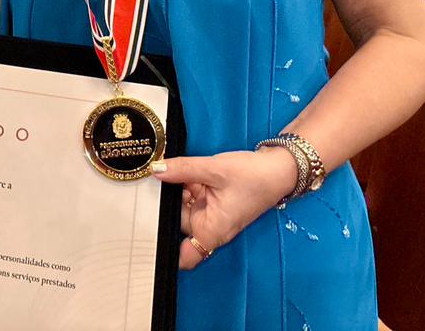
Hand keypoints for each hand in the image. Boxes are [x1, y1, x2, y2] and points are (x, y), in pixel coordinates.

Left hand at [154, 148, 296, 269]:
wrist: (278, 168)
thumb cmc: (254, 177)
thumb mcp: (215, 169)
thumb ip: (183, 169)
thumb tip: (156, 170)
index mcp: (212, 231)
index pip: (184, 256)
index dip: (165, 249)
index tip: (146, 231)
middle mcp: (210, 227)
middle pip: (177, 221)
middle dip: (170, 201)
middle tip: (163, 179)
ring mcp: (210, 215)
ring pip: (183, 206)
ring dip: (179, 189)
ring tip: (183, 172)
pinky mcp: (212, 203)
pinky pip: (192, 197)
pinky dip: (188, 185)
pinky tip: (190, 173)